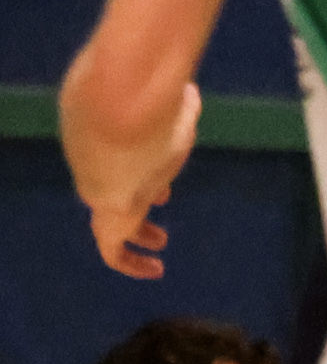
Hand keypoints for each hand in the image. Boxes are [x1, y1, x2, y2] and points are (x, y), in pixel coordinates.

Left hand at [84, 82, 197, 278]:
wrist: (119, 112)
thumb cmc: (139, 97)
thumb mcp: (164, 103)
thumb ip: (176, 104)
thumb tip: (188, 93)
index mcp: (108, 142)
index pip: (119, 165)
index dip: (141, 178)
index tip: (164, 192)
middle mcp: (101, 169)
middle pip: (112, 191)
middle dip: (137, 202)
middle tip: (161, 208)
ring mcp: (104, 192)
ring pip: (113, 221)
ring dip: (138, 235)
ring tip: (161, 245)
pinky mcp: (110, 217)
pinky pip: (113, 251)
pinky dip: (130, 263)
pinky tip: (153, 270)